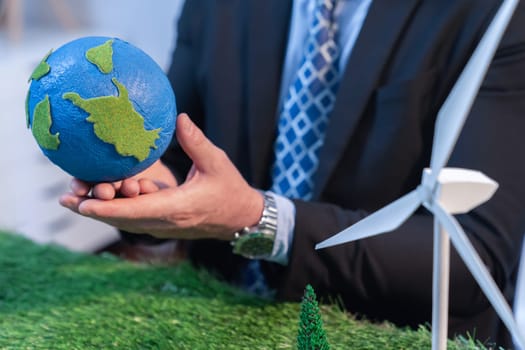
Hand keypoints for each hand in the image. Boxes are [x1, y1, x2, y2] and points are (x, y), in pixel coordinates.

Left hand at [60, 113, 263, 239]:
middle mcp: (166, 221)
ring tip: (72, 200)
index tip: (84, 205)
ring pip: (125, 221)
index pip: (138, 211)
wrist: (241, 217)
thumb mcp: (216, 162)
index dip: (109, 209)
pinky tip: (98, 201)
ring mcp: (164, 225)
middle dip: (93, 210)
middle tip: (66, 198)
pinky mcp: (164, 224)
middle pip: (123, 219)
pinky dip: (115, 211)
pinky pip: (134, 219)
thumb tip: (180, 118)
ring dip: (100, 212)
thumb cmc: (230, 189)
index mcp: (179, 207)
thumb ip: (196, 141)